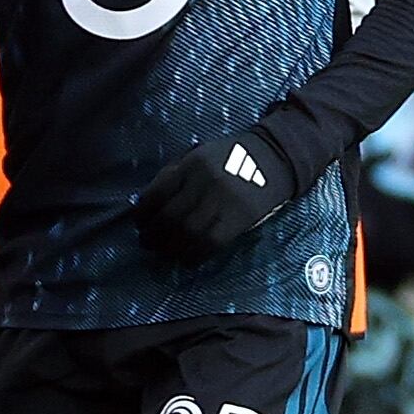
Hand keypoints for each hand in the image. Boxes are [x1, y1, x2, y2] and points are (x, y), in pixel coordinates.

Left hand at [137, 127, 298, 261]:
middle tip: (146, 243)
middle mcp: (206, 182)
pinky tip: (185, 259)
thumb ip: (174, 175)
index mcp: (192, 164)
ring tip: (162, 253)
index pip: (158, 193)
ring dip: (170, 249)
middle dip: (154, 235)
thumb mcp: (198, 154)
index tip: (139, 224)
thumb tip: (147, 204)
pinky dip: (194, 255)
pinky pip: (211, 243)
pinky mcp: (240, 218)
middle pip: (171, 218)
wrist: (274, 157)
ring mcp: (224, 201)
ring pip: (188, 233)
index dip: (143, 214)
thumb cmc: (230, 157)